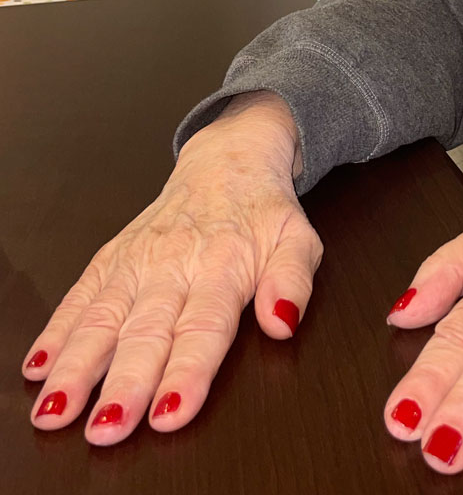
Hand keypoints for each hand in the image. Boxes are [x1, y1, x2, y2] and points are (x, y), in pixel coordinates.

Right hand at [21, 92, 322, 444]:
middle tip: (106, 428)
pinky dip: (57, 330)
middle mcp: (175, 263)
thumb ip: (294, 281)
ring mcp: (138, 259)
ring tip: (57, 409)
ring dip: (78, 365)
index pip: (204, 327)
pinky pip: (80, 294)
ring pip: (103, 316)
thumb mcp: (299, 239)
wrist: (230, 159)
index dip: (186, 373)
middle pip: (147, 330)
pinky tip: (38, 367)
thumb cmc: (264, 211)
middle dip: (125, 381)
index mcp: (225, 264)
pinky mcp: (113, 256)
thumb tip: (284, 323)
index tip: (169, 413)